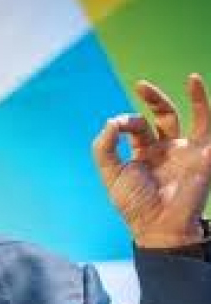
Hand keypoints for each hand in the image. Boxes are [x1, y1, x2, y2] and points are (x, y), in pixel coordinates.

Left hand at [93, 73, 210, 247]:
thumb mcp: (111, 174)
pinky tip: (199, 88)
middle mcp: (166, 149)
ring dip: (194, 97)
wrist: (157, 226)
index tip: (116, 126)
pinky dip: (205, 109)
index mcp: (144, 152)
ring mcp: (185, 151)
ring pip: (194, 117)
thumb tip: (110, 121)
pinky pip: (207, 129)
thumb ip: (104, 147)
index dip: (125, 121)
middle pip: (163, 115)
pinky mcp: (201, 156)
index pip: (137, 127)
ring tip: (192, 77)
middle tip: (141, 85)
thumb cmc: (134, 204)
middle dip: (153, 98)